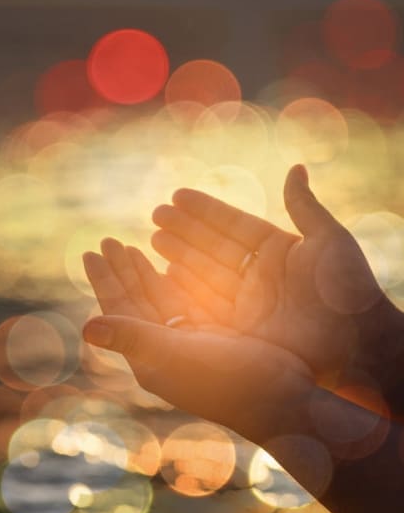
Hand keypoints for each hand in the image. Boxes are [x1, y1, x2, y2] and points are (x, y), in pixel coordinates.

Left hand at [82, 241, 313, 442]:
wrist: (282, 402)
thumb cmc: (228, 382)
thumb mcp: (176, 356)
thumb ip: (132, 337)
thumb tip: (84, 328)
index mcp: (148, 357)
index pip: (118, 311)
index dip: (104, 280)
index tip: (91, 251)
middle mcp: (163, 350)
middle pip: (134, 301)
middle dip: (122, 270)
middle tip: (108, 241)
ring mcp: (188, 343)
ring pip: (159, 299)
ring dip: (145, 273)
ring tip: (131, 247)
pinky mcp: (212, 336)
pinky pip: (185, 302)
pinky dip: (175, 282)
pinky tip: (168, 265)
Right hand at [151, 164, 402, 386]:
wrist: (360, 345)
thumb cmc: (349, 290)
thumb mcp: (329, 240)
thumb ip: (305, 205)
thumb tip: (296, 167)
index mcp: (276, 250)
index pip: (233, 224)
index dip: (205, 210)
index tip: (177, 195)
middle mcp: (257, 274)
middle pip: (213, 246)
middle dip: (184, 230)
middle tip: (156, 214)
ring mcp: (247, 302)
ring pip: (205, 272)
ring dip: (179, 254)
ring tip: (153, 237)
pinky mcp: (240, 328)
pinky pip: (206, 303)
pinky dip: (185, 288)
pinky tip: (165, 272)